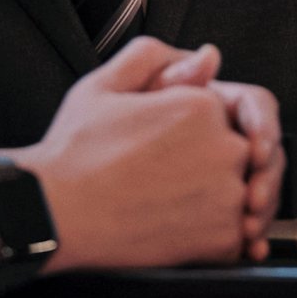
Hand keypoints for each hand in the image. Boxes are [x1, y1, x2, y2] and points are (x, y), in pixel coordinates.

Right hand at [25, 44, 253, 268]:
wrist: (55, 213)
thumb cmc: (74, 154)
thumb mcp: (104, 86)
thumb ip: (156, 59)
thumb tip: (207, 57)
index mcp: (202, 106)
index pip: (224, 114)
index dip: (194, 132)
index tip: (166, 149)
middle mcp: (224, 148)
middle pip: (238, 154)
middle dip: (209, 165)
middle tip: (164, 179)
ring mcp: (226, 196)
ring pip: (241, 196)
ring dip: (215, 202)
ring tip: (167, 205)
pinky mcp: (222, 240)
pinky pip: (237, 236)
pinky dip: (215, 237)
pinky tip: (175, 228)